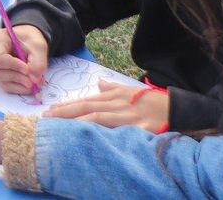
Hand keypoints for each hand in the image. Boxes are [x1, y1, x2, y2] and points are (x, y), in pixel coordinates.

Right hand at [0, 24, 48, 96]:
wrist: (27, 41)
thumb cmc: (29, 40)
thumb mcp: (38, 46)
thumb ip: (38, 63)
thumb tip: (34, 80)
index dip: (14, 66)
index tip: (28, 69)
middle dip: (17, 77)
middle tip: (34, 79)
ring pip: (0, 81)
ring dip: (19, 84)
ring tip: (33, 80)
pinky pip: (5, 85)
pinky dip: (18, 87)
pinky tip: (27, 82)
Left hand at [45, 80, 168, 131]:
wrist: (177, 109)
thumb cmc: (152, 101)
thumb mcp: (131, 91)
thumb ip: (113, 88)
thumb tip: (99, 84)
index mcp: (114, 96)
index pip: (85, 101)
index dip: (66, 106)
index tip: (49, 111)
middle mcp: (117, 104)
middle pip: (86, 108)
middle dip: (64, 113)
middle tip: (45, 118)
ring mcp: (127, 117)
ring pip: (97, 119)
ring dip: (77, 122)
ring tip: (60, 128)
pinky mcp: (138, 128)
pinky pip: (117, 133)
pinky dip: (103, 135)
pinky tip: (90, 139)